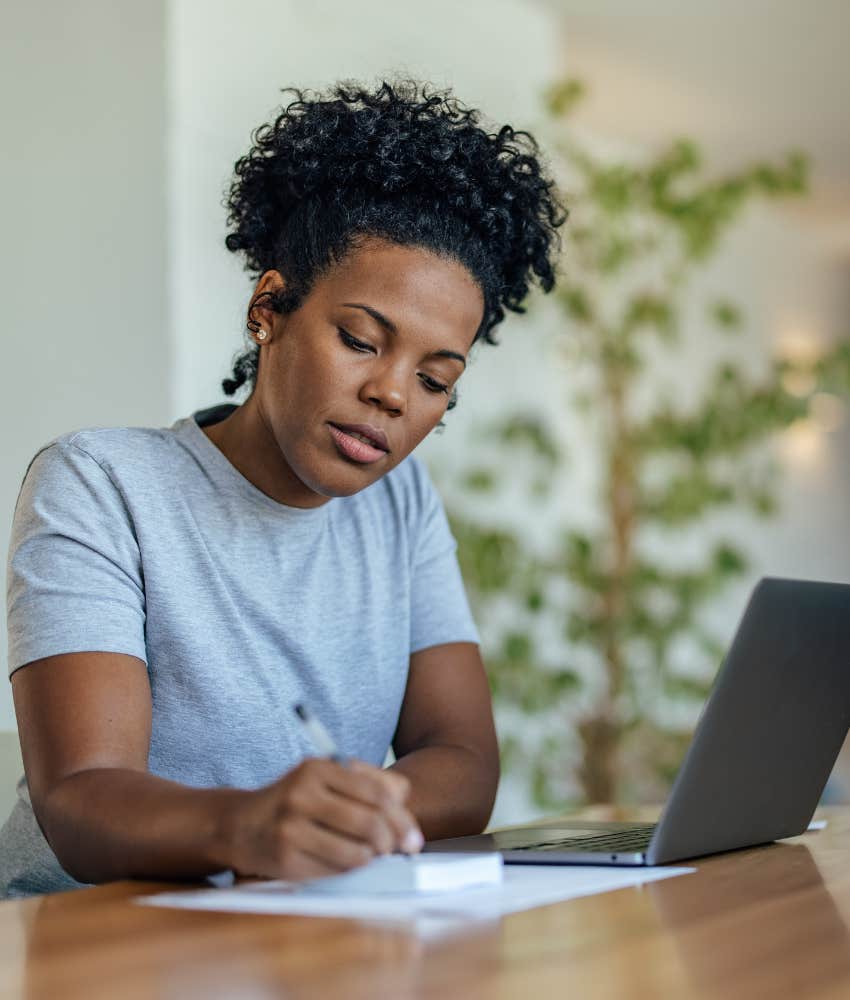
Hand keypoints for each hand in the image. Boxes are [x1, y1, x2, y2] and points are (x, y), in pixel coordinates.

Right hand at [227, 758, 423, 880]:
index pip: (377, 793)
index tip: (413, 838)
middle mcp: (302, 794)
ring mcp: (291, 827)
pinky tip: (343, 862)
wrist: (241, 824)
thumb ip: (369, 783)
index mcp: (318, 768)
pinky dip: (348, 871)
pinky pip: (335, 872)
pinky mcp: (285, 858)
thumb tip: (405, 805)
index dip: (402, 818)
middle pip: (371, 824)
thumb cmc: (296, 802)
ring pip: (356, 853)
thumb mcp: (326, 779)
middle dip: (392, 843)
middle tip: (396, 851)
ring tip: (369, 856)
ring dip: (371, 860)